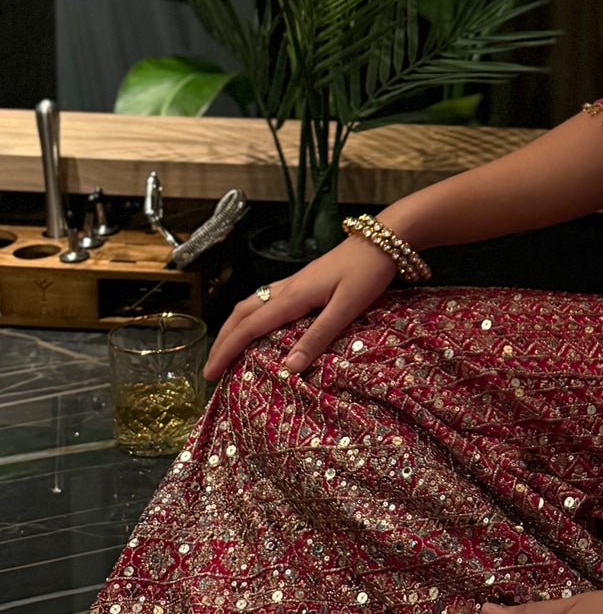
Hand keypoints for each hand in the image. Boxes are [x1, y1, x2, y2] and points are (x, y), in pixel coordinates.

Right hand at [202, 235, 398, 382]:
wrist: (383, 239)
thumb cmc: (368, 273)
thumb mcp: (346, 308)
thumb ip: (317, 337)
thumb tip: (287, 368)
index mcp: (293, 296)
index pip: (249, 327)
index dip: (226, 351)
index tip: (209, 375)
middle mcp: (287, 288)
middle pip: (242, 314)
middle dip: (222, 341)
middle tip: (210, 368)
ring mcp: (295, 282)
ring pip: (252, 304)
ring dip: (235, 327)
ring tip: (227, 349)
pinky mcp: (305, 281)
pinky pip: (266, 299)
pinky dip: (252, 316)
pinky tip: (258, 325)